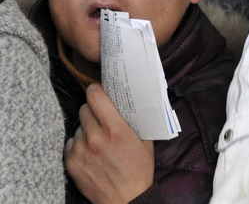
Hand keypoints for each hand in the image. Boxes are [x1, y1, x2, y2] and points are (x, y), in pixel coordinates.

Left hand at [64, 83, 154, 203]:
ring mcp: (81, 150)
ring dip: (86, 128)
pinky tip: (91, 151)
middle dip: (93, 110)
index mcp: (116, 129)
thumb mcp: (144, 140)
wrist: (126, 199)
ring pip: (78, 125)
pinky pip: (71, 142)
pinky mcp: (71, 162)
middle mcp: (96, 138)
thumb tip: (125, 100)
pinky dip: (79, 143)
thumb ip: (133, 119)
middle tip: (101, 118)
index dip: (96, 90)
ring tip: (98, 139)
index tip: (97, 90)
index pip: (96, 97)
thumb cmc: (138, 169)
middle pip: (84, 108)